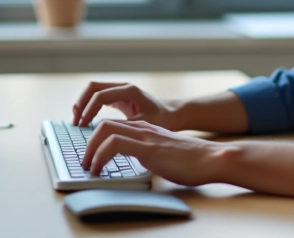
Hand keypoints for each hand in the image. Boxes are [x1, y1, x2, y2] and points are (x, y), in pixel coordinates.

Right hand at [72, 82, 180, 129]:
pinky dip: (89, 105)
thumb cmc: (163, 120)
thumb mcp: (144, 124)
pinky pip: (98, 97)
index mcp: (130, 91)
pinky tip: (85, 119)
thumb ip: (124, 125)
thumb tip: (103, 131)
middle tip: (75, 121)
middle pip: (92, 87)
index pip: (100, 95)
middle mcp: (123, 87)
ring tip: (76, 120)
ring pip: (93, 90)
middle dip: (81, 103)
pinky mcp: (119, 97)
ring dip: (83, 103)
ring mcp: (120, 90)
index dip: (88, 110)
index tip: (82, 125)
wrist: (174, 114)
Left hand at [82, 120, 229, 186]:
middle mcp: (142, 128)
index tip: (87, 154)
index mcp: (144, 129)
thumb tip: (131, 164)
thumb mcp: (161, 153)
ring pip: (104, 129)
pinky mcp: (148, 148)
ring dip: (89, 148)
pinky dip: (99, 155)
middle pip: (103, 124)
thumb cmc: (189, 160)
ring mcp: (144, 136)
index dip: (94, 138)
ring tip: (87, 166)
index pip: (111, 125)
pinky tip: (98, 169)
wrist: (210, 158)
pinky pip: (114, 144)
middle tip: (83, 160)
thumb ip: (146, 153)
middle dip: (86, 141)